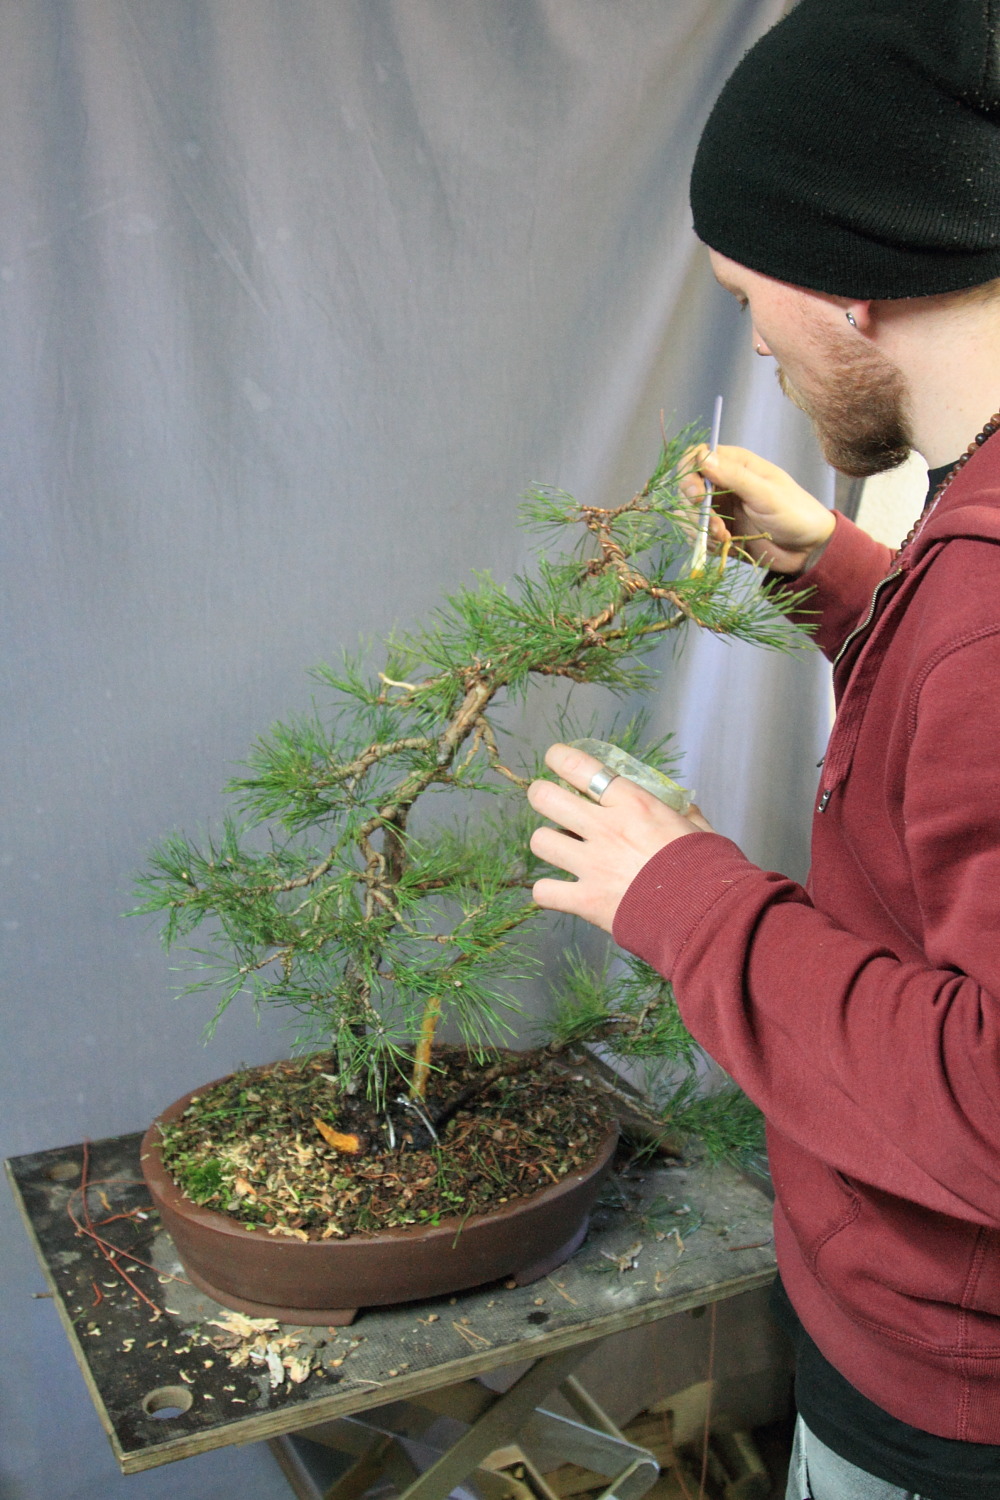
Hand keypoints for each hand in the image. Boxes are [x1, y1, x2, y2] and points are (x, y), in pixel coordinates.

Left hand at [527, 743, 713, 932]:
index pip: (580, 767)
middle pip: (545, 798)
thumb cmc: (710, 869)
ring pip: (540, 841)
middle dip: (542, 796)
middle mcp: (606, 829)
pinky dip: (549, 891)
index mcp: (633, 804)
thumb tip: (678, 808)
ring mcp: (592, 865)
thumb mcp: (698, 827)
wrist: (708, 916)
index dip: (559, 758)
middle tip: (549, 802)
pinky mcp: (586, 901)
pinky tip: (562, 890)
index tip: (554, 758)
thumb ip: (682, 813)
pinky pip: (544, 891)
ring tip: (561, 848)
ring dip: (549, 843)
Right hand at [679, 444, 833, 575]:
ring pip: (689, 514)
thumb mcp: (766, 494)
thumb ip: (734, 476)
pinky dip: (706, 543)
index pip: (696, 458)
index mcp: (736, 464)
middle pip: (687, 488)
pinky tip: (726, 546)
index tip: (697, 497)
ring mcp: (720, 507)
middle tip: (716, 526)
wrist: (808, 550)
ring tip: (725, 539)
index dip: (689, 475)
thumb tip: (702, 458)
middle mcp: (724, 483)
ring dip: (702, 530)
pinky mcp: (719, 530)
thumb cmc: (795, 514)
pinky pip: (698, 535)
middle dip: (695, 511)